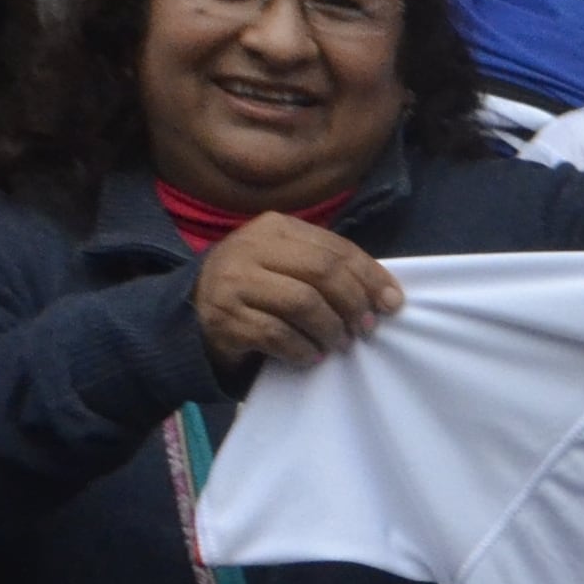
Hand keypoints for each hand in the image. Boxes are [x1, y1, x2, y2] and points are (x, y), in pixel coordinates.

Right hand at [189, 215, 400, 374]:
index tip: (393, 303)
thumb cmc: (256, 289)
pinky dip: (303, 350)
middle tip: (366, 329)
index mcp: (274, 228)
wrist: (190, 315)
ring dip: (330, 329)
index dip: (371, 277)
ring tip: (338, 343)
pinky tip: (311, 356)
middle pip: (322, 273)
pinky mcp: (223, 319)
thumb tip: (387, 296)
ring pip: (302, 303)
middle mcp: (249, 248)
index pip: (335, 249)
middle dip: (354, 304)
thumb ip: (329, 269)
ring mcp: (232, 283)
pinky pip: (278, 335)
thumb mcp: (288, 265)